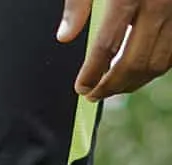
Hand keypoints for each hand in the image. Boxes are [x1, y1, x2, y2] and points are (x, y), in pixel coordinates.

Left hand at [57, 0, 171, 101]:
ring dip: (134, 83)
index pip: (105, 48)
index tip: (81, 88)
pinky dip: (156, 67)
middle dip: (111, 87)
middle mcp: (158, 3)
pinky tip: (138, 70)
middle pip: (133, 63)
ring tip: (114, 87)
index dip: (91, 75)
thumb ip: (78, 2)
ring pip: (158, 64)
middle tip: (93, 95)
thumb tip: (65, 37)